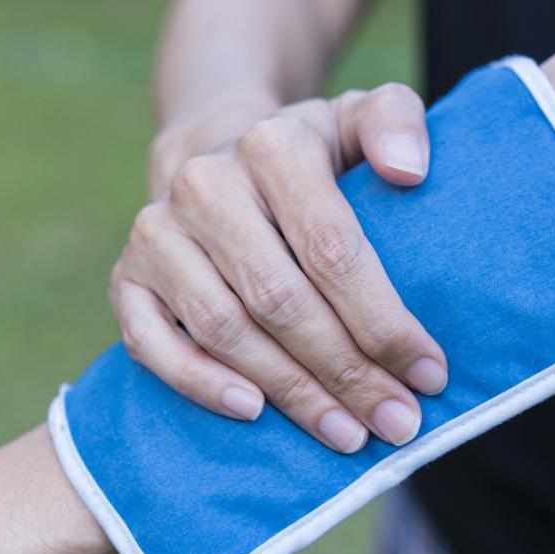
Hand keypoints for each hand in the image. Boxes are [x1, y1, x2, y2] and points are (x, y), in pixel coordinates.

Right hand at [110, 84, 446, 452]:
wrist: (214, 159)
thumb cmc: (306, 159)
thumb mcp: (356, 121)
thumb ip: (395, 122)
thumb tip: (409, 171)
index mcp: (270, 145)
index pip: (331, 248)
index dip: (382, 320)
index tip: (427, 371)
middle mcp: (205, 185)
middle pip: (279, 298)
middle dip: (344, 370)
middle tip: (395, 420)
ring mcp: (157, 232)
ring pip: (224, 328)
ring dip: (288, 390)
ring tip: (345, 432)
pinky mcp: (127, 276)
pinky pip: (151, 342)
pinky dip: (199, 382)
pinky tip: (252, 411)